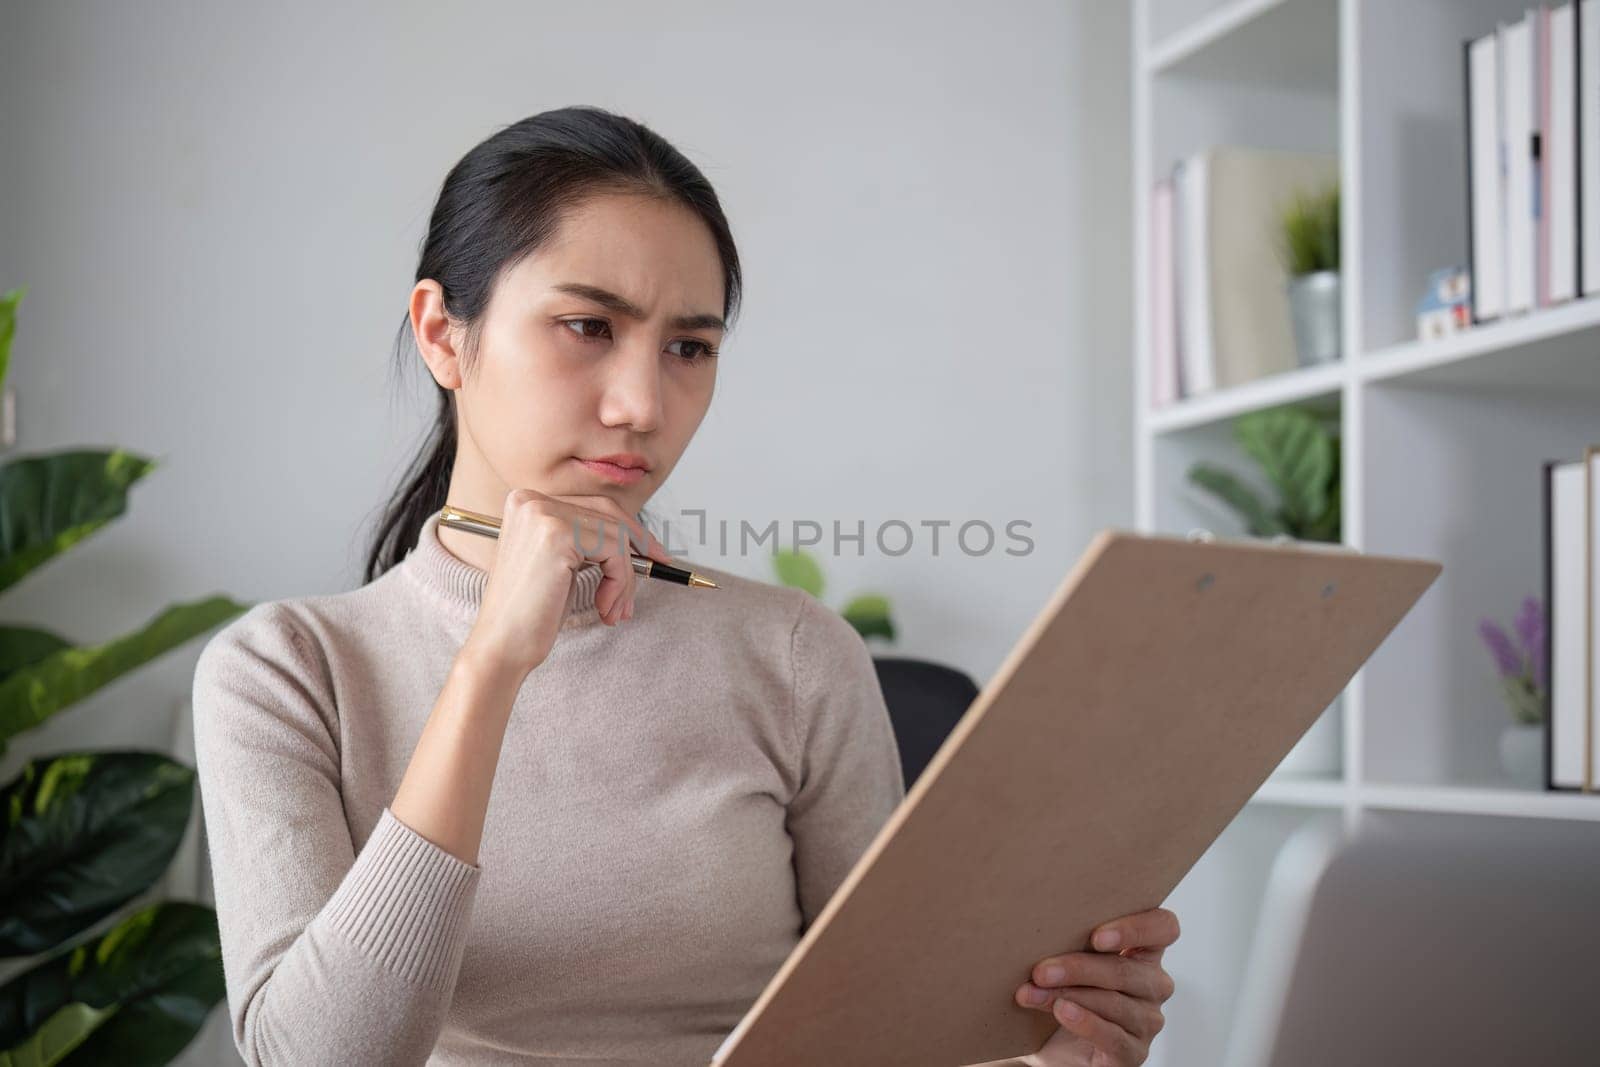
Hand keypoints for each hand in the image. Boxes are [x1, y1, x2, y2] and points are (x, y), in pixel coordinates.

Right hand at [460, 487, 673, 680]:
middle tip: (658, 567)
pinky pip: (614, 553)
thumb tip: (638, 536)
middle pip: (607, 514)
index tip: (652, 549)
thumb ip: (588, 540)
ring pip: (615, 536)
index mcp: (526, 503)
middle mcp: (530, 502)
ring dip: (625, 578)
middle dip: (637, 545)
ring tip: (615, 608)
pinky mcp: (558, 535)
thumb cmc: (531, 612)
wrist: (503, 646)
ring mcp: (542, 515)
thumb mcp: (562, 564)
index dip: (627, 528)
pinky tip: (605, 608)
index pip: (592, 505)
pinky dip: (620, 583)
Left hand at [1012, 907, 1179, 1065]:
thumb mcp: (1068, 960)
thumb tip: (1041, 928)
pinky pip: (1113, 1037)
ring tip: (1034, 993)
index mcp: (1144, 951)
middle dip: (1079, 969)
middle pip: (1126, 971)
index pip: (1164, 928)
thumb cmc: (1064, 990)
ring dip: (1068, 995)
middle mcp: (1153, 985)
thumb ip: (1070, 941)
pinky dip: (1085, 1022)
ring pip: (1114, 1003)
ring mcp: (1147, 1021)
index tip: (1096, 936)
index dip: (1137, 928)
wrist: (1051, 1044)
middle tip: (1041, 971)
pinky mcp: (1133, 1052)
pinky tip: (1062, 1012)